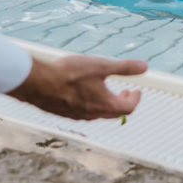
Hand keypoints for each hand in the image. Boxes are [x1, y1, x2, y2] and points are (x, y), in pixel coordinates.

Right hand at [9, 54, 145, 120]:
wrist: (38, 83)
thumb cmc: (70, 73)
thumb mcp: (101, 66)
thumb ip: (124, 67)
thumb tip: (145, 67)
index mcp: (105, 105)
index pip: (128, 108)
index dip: (135, 99)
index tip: (136, 90)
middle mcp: (92, 114)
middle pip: (114, 113)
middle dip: (122, 102)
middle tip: (125, 92)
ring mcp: (77, 116)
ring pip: (98, 113)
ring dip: (106, 104)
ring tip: (105, 91)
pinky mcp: (64, 113)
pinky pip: (83, 112)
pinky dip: (91, 104)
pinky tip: (84, 93)